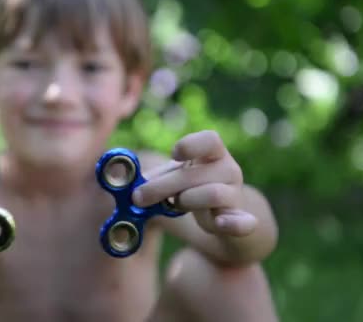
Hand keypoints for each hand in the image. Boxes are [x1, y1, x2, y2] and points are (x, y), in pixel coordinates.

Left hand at [132, 131, 256, 236]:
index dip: (191, 145)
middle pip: (195, 173)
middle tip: (138, 197)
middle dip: (161, 186)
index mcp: (213, 154)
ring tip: (175, 205)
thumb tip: (120, 181)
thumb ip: (151, 179)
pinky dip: (232, 223)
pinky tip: (219, 223)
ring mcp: (235, 195)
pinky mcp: (239, 221)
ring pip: (212, 194)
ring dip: (185, 201)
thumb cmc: (192, 190)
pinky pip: (242, 222)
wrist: (223, 218)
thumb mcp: (174, 179)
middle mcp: (229, 170)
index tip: (173, 154)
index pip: (210, 140)